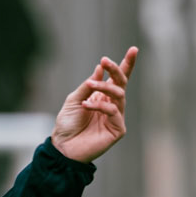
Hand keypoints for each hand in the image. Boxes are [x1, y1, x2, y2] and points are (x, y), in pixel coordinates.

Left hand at [51, 47, 137, 162]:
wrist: (62, 147)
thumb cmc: (67, 124)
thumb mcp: (74, 99)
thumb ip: (88, 85)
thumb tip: (99, 68)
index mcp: (102, 96)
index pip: (117, 79)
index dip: (126, 64)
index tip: (133, 49)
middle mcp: (112, 105)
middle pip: (121, 83)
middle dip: (116, 70)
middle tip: (105, 61)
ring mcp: (116, 117)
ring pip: (119, 95)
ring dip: (104, 86)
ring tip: (89, 84)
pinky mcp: (117, 129)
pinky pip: (113, 111)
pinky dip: (100, 105)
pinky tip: (86, 105)